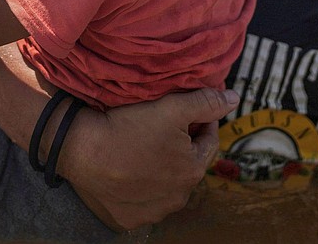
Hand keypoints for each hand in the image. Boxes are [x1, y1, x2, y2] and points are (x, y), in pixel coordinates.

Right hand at [58, 88, 239, 230]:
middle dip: (183, 144)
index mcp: (192, 171)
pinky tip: (130, 166)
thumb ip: (206, 103)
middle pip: (188, 163)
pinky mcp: (129, 218)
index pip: (208, 141)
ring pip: (167, 183)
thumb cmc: (128, 127)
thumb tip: (234, 99)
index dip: (201, 122)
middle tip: (163, 125)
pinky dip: (142, 184)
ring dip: (163, 165)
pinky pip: (143, 198)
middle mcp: (177, 198)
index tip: (188, 110)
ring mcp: (153, 211)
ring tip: (144, 144)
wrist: (82, 150)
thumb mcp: (172, 108)